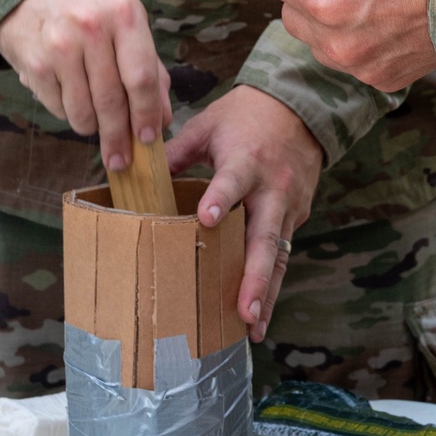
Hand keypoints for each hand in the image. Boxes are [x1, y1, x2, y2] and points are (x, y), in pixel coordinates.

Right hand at [0, 0, 171, 170]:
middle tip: (121, 160)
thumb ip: (149, 69)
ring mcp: (59, 45)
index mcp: (124, 15)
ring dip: (92, 127)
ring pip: (83, 111)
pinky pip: (58, 109)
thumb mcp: (125, 23)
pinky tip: (69, 96)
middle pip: (112, 101)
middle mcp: (92, 27)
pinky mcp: (34, 63)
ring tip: (94, 120)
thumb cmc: (89, 8)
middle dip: (118, 138)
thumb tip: (163, 119)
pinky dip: (68, 114)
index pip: (141, 78)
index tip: (148, 139)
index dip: (146, 114)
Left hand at [166, 85, 322, 341]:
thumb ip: (176, 152)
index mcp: (246, 159)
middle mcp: (272, 187)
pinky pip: (282, 252)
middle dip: (254, 275)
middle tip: (243, 309)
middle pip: (264, 236)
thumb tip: (135, 173)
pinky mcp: (296, 217)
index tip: (207, 220)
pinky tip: (257, 312)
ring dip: (266, 292)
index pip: (232, 181)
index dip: (221, 199)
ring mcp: (289, 206)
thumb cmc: (246, 115)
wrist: (300, 107)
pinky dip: (271, 282)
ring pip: (277, 254)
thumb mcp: (208, 124)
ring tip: (252, 327)